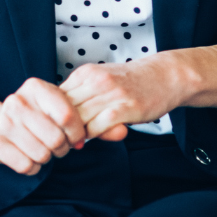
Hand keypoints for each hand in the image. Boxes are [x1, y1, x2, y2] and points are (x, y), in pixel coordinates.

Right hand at [0, 78, 102, 175]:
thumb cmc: (38, 118)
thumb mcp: (63, 112)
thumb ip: (96, 121)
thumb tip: (123, 130)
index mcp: (36, 87)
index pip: (67, 116)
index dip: (77, 133)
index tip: (77, 136)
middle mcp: (17, 101)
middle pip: (56, 139)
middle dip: (62, 148)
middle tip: (57, 145)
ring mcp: (3, 121)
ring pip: (42, 154)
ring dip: (48, 158)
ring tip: (42, 148)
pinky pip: (26, 166)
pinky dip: (33, 167)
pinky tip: (28, 155)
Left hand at [60, 57, 185, 135]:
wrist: (165, 76)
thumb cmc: (132, 82)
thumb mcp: (101, 82)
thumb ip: (82, 97)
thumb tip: (62, 121)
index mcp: (86, 73)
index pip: (54, 96)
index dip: (51, 115)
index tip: (53, 127)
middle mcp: (95, 80)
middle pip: (63, 109)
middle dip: (59, 127)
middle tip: (59, 140)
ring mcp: (110, 93)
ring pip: (77, 119)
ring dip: (73, 134)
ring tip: (73, 142)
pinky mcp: (125, 107)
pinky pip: (97, 126)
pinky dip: (91, 136)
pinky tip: (92, 138)